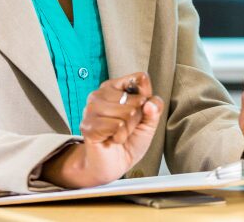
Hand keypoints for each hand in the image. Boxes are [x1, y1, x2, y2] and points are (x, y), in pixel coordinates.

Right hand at [42, 72, 162, 187]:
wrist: (113, 165)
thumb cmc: (130, 140)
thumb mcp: (149, 122)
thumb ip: (155, 108)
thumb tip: (150, 103)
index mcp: (114, 86)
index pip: (141, 78)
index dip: (146, 98)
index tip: (139, 111)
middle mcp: (100, 94)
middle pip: (137, 98)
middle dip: (137, 118)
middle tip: (125, 127)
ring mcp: (91, 109)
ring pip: (128, 112)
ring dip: (128, 129)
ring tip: (118, 134)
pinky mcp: (88, 125)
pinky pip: (118, 126)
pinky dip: (120, 136)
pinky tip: (112, 139)